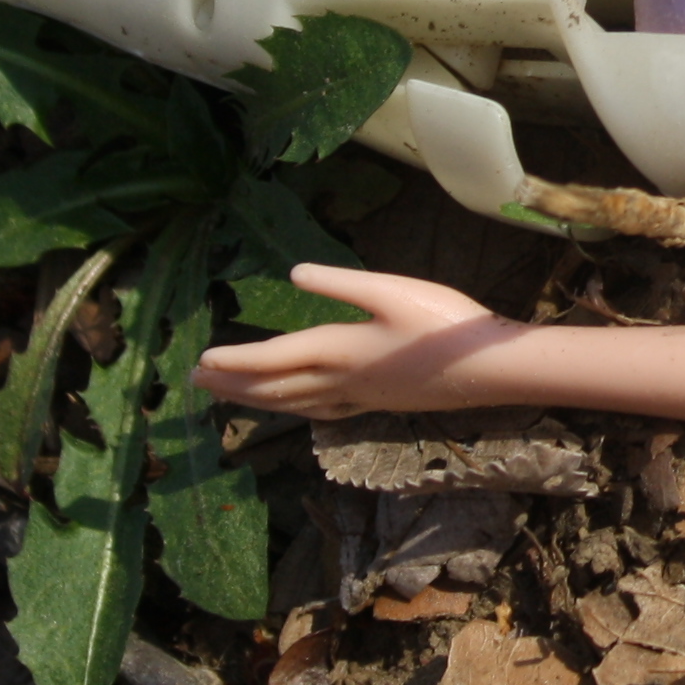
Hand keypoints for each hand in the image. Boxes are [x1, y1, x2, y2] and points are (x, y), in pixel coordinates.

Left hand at [195, 265, 517, 420]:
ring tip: (229, 397)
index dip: (236, 360)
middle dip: (234, 384)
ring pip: (294, 403)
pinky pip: (319, 410)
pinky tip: (295, 409)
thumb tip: (293, 273)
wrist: (486, 368)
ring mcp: (358, 396)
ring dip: (257, 400)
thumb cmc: (443, 322)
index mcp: (339, 349)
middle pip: (275, 386)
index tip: (200, 361)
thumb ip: (341, 284)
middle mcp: (340, 380)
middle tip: (198, 383)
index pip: (274, 358)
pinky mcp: (376, 403)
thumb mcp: (391, 290)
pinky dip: (294, 409)